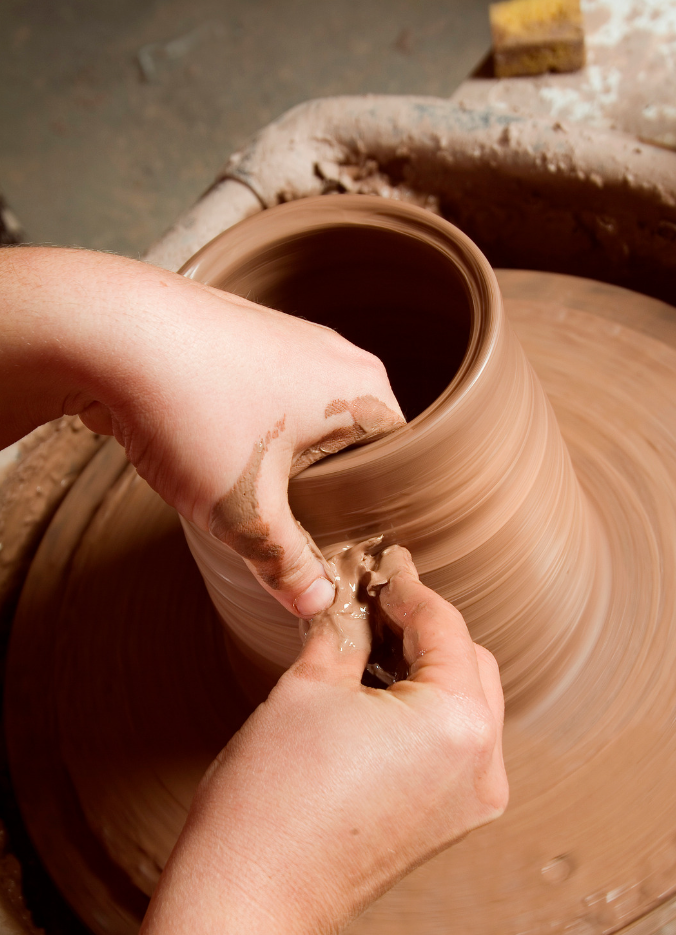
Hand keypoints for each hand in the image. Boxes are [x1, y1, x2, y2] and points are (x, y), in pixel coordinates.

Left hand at [0, 247, 403, 616]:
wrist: (105, 330)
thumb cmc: (191, 408)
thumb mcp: (244, 510)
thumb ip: (287, 564)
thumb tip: (319, 605)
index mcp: (361, 388)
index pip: (399, 463)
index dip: (375, 512)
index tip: (347, 548)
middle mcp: (334, 355)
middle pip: (353, 443)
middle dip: (329, 491)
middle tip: (301, 536)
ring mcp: (285, 339)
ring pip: (306, 421)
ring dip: (286, 462)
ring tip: (255, 498)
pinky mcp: (240, 338)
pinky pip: (265, 399)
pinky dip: (253, 434)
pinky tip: (219, 458)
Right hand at [118, 549, 506, 934]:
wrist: (252, 896)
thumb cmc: (274, 795)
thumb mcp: (310, 687)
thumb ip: (344, 632)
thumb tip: (351, 601)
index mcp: (458, 721)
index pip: (445, 627)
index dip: (409, 589)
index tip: (383, 568)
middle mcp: (483, 764)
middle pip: (469, 663)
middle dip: (423, 628)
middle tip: (370, 604)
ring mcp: (471, 801)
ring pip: (466, 704)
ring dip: (425, 669)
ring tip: (369, 646)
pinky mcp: (449, 823)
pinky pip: (454, 744)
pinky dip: (425, 711)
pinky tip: (377, 694)